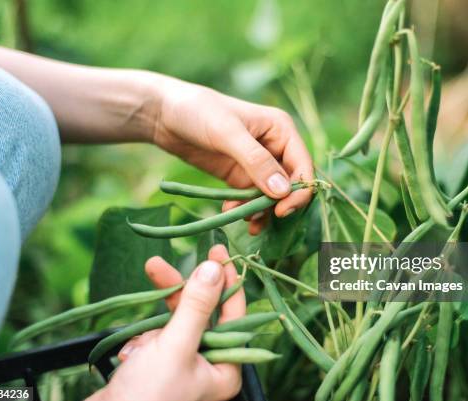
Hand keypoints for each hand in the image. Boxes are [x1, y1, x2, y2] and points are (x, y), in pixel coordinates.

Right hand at [81, 245, 245, 400]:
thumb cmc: (147, 397)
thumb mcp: (175, 346)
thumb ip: (196, 307)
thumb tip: (213, 269)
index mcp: (226, 368)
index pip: (234, 314)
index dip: (225, 281)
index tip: (215, 252)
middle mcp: (208, 367)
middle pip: (199, 314)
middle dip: (176, 295)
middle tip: (157, 265)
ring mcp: (182, 366)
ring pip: (173, 324)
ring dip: (153, 328)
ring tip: (138, 347)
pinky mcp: (158, 367)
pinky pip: (154, 338)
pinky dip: (141, 342)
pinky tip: (130, 359)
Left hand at [149, 76, 313, 233]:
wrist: (164, 114)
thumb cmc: (198, 111)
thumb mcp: (227, 133)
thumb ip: (256, 161)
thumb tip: (282, 192)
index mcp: (281, 130)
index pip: (303, 165)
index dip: (299, 190)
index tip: (282, 210)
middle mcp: (275, 147)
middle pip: (290, 184)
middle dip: (278, 204)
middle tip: (259, 220)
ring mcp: (257, 164)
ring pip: (271, 196)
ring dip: (261, 211)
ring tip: (245, 221)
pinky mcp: (240, 175)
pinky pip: (251, 198)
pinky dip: (246, 209)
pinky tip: (231, 213)